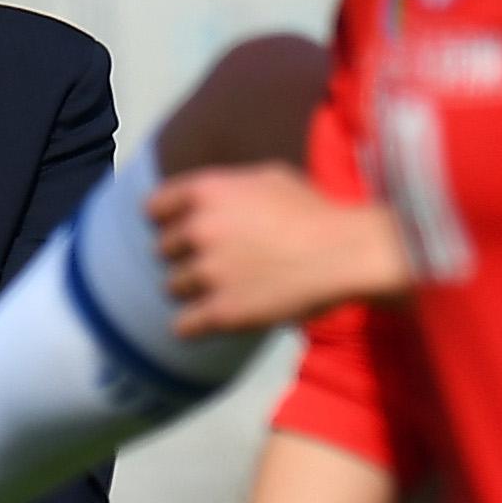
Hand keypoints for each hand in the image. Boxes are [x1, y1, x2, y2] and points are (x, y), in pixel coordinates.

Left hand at [149, 167, 408, 337]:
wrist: (346, 254)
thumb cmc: (316, 213)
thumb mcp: (269, 177)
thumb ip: (229, 185)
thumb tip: (208, 196)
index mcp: (207, 191)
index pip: (155, 208)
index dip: (169, 220)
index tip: (183, 231)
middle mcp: (199, 228)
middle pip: (163, 249)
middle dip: (185, 256)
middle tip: (216, 262)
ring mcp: (207, 272)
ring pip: (172, 286)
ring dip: (193, 290)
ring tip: (224, 289)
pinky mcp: (220, 312)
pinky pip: (182, 325)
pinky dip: (194, 325)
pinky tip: (214, 317)